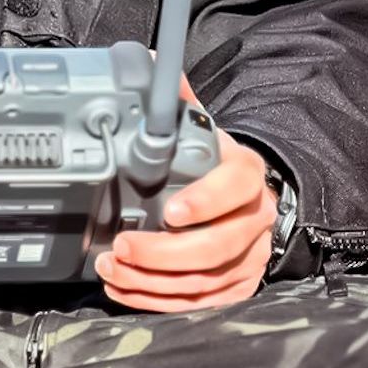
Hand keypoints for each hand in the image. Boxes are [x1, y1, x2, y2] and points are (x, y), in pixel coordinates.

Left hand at [96, 84, 278, 312]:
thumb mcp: (202, 132)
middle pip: (216, 246)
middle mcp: (254, 219)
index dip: (205, 202)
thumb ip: (178, 103)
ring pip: (204, 281)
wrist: (247, 202)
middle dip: (163, 253)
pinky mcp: (238, 286)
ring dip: (152, 280)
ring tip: (112, 267)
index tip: (168, 212)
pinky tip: (126, 289)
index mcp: (246, 177)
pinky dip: (158, 301)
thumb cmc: (215, 168)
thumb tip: (152, 63)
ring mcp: (250, 257)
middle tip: (121, 246)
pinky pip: (200, 304)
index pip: (235, 188)